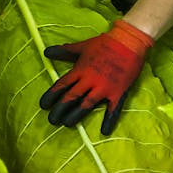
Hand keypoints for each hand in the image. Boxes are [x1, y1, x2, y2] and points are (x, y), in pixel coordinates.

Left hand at [39, 20, 153, 134]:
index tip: (43, 105)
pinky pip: (113, 109)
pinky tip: (104, 132)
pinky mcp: (118, 92)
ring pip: (86, 105)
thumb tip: (46, 51)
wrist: (129, 41)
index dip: (51, 96)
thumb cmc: (104, 43)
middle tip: (52, 120)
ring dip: (75, 115)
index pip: (62, 85)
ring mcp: (104, 87)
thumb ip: (64, 51)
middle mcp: (90, 80)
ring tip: (67, 124)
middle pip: (71, 97)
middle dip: (59, 109)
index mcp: (80, 69)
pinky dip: (109, 121)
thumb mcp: (82, 46)